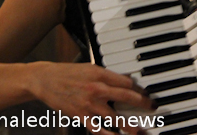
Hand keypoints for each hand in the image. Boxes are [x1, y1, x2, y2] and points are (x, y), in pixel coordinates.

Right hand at [31, 62, 154, 134]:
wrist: (45, 79)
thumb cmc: (67, 73)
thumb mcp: (90, 67)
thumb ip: (106, 75)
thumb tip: (124, 82)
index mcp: (100, 74)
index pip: (126, 82)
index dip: (138, 89)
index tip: (146, 94)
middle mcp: (97, 89)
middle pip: (126, 97)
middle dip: (141, 104)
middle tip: (152, 108)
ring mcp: (88, 104)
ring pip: (114, 117)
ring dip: (128, 125)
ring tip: (139, 130)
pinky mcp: (80, 116)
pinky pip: (97, 129)